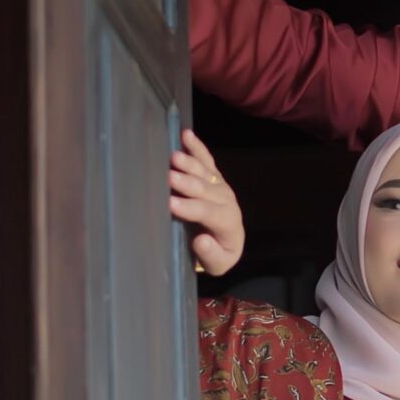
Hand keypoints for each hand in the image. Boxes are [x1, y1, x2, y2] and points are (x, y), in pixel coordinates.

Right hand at [168, 128, 243, 275]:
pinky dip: (196, 147)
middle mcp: (227, 201)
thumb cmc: (217, 253)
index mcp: (229, 223)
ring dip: (190, 164)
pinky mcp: (215, 177)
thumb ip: (211, 254)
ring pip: (206, 173)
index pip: (211, 213)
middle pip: (208, 190)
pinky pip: (206, 160)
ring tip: (174, 156)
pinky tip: (186, 135)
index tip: (172, 205)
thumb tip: (201, 240)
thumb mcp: (218, 264)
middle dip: (189, 184)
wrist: (226, 242)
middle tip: (170, 177)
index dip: (192, 209)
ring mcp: (221, 186)